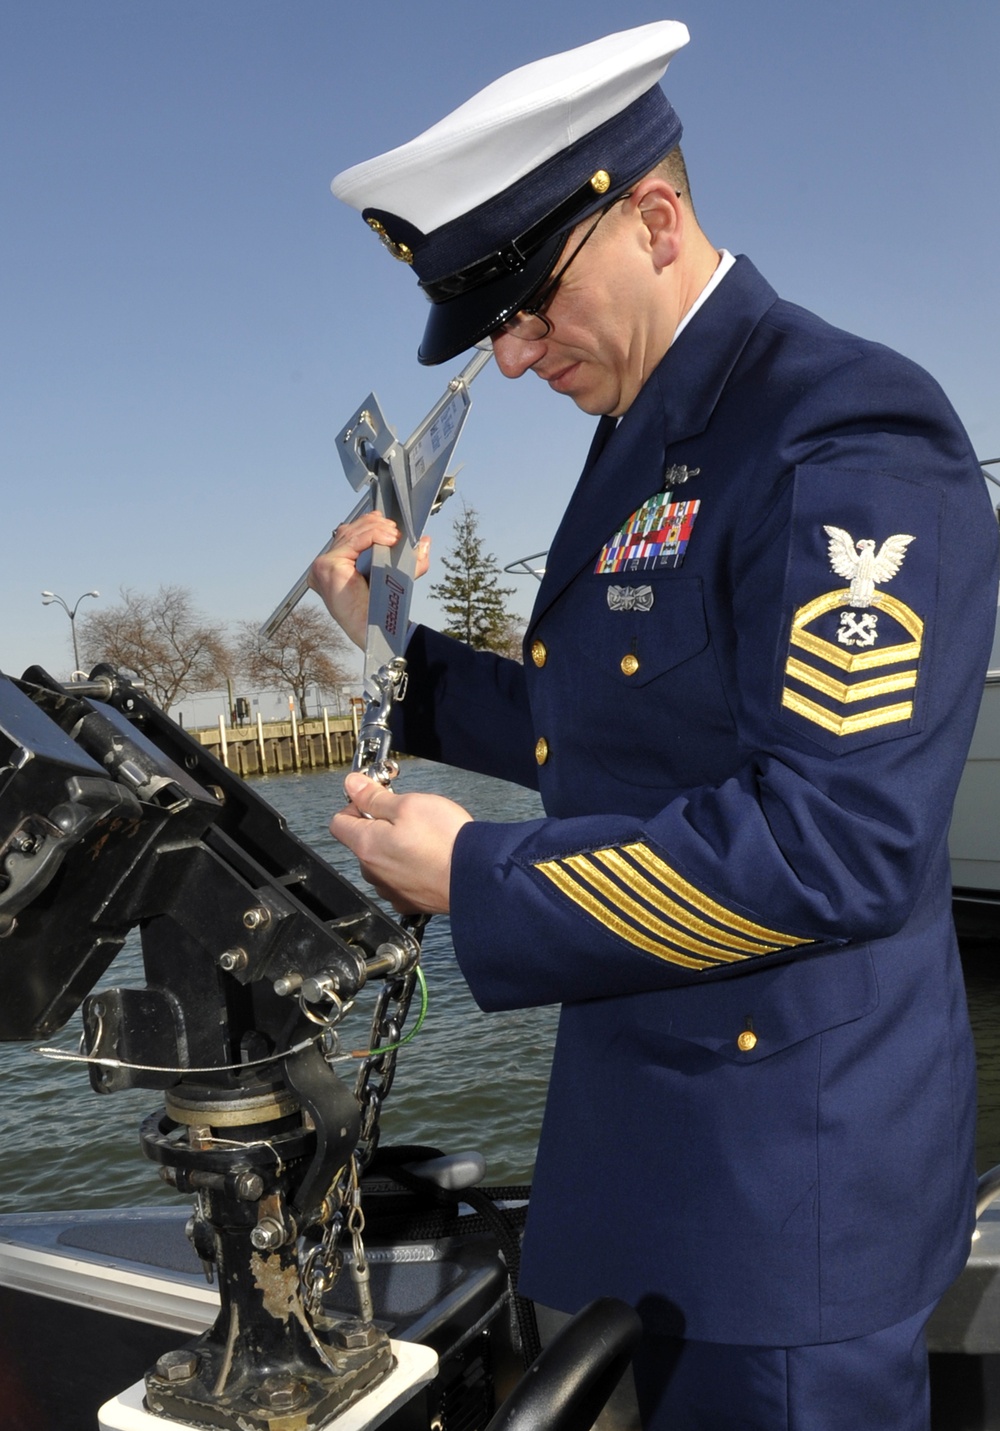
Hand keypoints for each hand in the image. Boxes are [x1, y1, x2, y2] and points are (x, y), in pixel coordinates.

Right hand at [309, 515, 430, 648]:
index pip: (350, 535)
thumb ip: (409, 558)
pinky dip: (373, 536)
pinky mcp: (328, 565)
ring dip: (377, 530)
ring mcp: (323, 565)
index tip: (392, 529)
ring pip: (352, 533)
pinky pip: (354, 541)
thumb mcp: (396, 576)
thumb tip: (425, 541)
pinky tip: (389, 538)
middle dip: (376, 526)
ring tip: (395, 535)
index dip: (371, 526)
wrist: (374, 629)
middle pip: (350, 531)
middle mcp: (325, 564)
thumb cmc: (379, 608)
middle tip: (396, 531)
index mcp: (335, 565)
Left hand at [330, 771, 472, 914]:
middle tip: (407, 817)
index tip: (375, 800)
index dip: (355, 806)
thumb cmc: (445, 840)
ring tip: (424, 840)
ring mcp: (391, 890)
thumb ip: (374, 797)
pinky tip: (429, 861)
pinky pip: (399, 881)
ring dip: (395, 850)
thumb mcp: (408, 805)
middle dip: (378, 827)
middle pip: (362, 843)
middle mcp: (373, 872)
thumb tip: (351, 785)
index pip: (339, 822)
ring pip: (382, 863)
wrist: (477, 876)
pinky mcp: (409, 902)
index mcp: (367, 846)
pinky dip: (409, 870)